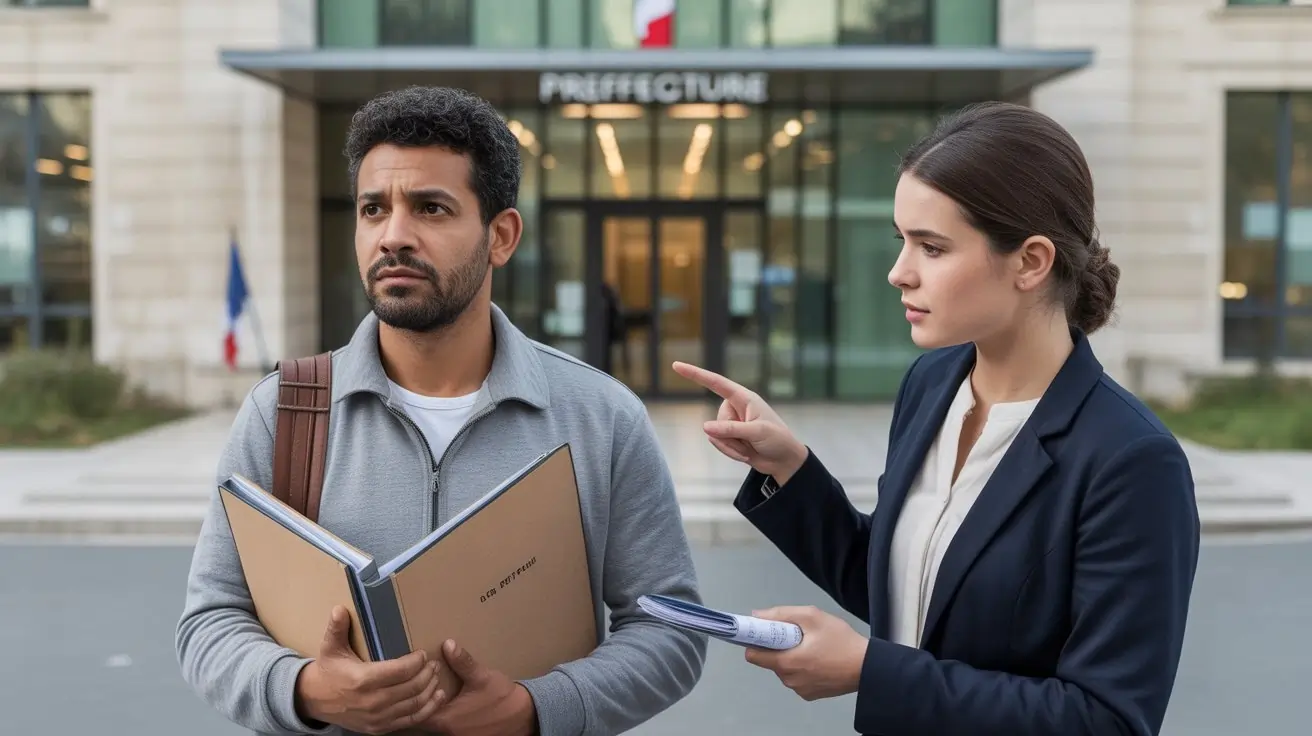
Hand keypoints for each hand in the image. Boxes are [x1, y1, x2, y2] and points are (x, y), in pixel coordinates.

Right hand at [294, 606, 443, 734]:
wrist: (315, 701)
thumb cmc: (329, 671)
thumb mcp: (330, 648)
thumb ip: (337, 628)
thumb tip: (339, 609)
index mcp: (363, 680)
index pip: (400, 670)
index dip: (416, 661)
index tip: (423, 653)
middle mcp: (372, 702)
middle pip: (412, 687)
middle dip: (427, 673)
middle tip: (434, 663)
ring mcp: (377, 718)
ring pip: (414, 704)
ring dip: (430, 689)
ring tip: (435, 675)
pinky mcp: (379, 728)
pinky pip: (410, 720)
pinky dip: (427, 709)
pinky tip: (436, 697)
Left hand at [423, 639, 537, 735]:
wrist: (524, 715)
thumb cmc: (501, 696)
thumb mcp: (481, 676)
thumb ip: (462, 662)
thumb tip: (447, 644)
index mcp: (446, 720)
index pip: (417, 712)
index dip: (414, 698)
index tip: (417, 683)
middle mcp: (447, 733)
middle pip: (424, 719)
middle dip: (423, 703)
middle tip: (425, 685)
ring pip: (436, 725)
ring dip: (434, 709)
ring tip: (436, 691)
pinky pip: (448, 728)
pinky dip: (446, 716)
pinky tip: (452, 703)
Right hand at [671, 361, 808, 483]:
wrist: (784, 461)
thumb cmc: (777, 440)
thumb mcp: (757, 432)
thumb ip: (731, 429)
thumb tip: (705, 428)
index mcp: (744, 398)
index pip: (715, 383)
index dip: (695, 374)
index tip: (676, 366)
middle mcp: (735, 408)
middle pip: (715, 421)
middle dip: (729, 436)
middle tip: (751, 441)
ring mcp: (731, 423)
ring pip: (714, 435)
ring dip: (731, 446)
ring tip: (750, 448)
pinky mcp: (729, 437)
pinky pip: (718, 444)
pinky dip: (731, 452)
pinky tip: (746, 454)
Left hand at [743, 605, 868, 701]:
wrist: (868, 666)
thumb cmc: (841, 641)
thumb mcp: (812, 616)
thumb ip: (781, 614)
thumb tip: (757, 616)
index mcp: (787, 662)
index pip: (753, 655)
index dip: (755, 640)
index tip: (762, 631)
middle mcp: (789, 680)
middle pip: (770, 660)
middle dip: (779, 646)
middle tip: (799, 635)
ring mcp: (800, 690)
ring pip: (784, 669)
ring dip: (792, 657)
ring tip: (813, 646)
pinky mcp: (810, 695)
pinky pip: (797, 678)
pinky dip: (803, 668)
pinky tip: (819, 659)